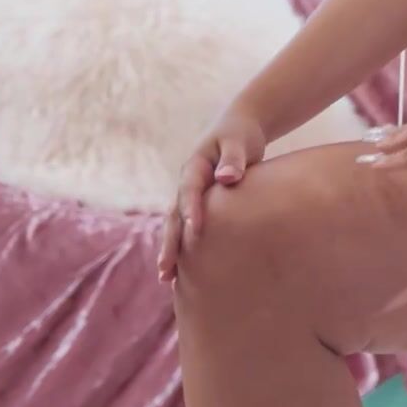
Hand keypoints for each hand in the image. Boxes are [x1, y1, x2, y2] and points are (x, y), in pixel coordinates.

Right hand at [157, 110, 265, 283]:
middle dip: (170, 241)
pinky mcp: (199, 203)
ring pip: (175, 224)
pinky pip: (186, 226)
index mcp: (195, 166)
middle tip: (166, 268)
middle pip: (174, 214)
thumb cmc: (241, 135)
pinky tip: (182, 270)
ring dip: (170, 249)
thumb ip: (234, 158)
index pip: (190, 190)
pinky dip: (183, 245)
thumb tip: (226, 179)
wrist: (237, 128)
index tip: (194, 233)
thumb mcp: (239, 141)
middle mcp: (187, 182)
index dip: (191, 211)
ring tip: (165, 278)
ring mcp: (190, 194)